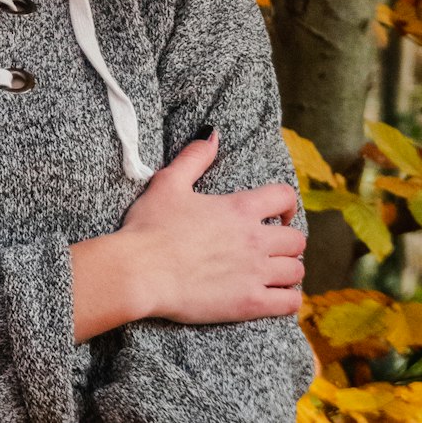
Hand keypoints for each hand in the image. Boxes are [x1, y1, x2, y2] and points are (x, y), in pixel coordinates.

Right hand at [119, 130, 305, 324]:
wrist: (141, 272)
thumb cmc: (151, 226)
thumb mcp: (169, 182)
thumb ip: (195, 157)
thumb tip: (213, 133)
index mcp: (239, 208)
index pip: (284, 197)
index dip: (287, 204)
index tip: (279, 214)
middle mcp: (254, 239)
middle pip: (297, 240)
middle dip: (287, 241)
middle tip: (272, 246)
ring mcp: (255, 273)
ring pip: (296, 272)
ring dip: (288, 269)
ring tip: (273, 271)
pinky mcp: (250, 304)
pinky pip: (290, 303)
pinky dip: (288, 299)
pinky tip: (275, 296)